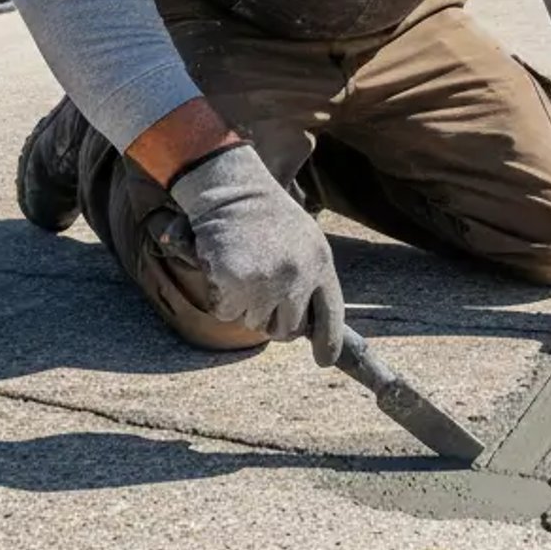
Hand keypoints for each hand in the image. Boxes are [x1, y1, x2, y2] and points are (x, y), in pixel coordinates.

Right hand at [169, 144, 345, 365]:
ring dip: (242, 303)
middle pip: (287, 329)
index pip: (331, 313)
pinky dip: (220, 297)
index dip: (329, 341)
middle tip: (257, 286)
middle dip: (270, 316)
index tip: (324, 360)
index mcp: (320, 263)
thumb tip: (304, 324)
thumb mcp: (301, 240)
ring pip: (253, 322)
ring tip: (242, 266)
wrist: (232, 189)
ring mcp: (268, 282)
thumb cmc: (263, 214)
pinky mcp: (237, 284)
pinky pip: (226, 312)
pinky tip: (224, 266)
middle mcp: (299, 277)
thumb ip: (307, 277)